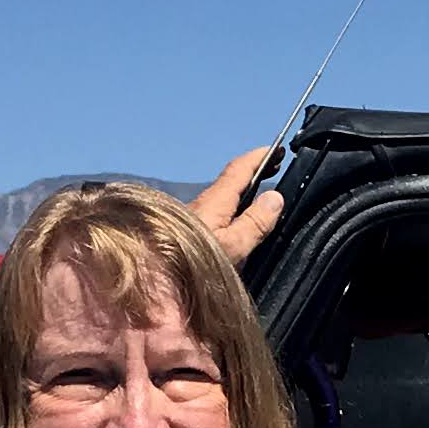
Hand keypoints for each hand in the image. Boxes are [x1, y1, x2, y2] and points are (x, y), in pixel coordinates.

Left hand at [183, 145, 285, 263]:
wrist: (151, 278)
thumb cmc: (189, 264)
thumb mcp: (232, 246)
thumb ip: (254, 223)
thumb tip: (274, 198)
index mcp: (214, 202)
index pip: (239, 169)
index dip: (259, 158)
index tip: (277, 149)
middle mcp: (201, 205)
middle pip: (230, 181)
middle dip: (252, 172)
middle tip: (274, 166)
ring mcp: (192, 219)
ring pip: (222, 197)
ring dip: (241, 191)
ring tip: (260, 193)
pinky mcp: (186, 234)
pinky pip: (216, 212)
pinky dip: (232, 207)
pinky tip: (236, 221)